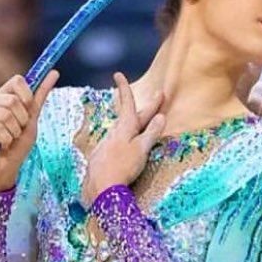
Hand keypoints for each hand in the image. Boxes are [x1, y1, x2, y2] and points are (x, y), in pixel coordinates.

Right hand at [0, 70, 59, 191]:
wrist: (7, 168)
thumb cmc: (18, 145)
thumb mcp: (33, 118)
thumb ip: (40, 96)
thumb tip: (54, 72)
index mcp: (1, 95)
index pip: (17, 80)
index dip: (27, 97)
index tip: (28, 113)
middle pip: (12, 100)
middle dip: (21, 121)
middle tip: (15, 132)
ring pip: (5, 114)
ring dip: (13, 132)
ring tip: (7, 139)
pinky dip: (5, 139)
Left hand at [82, 73, 165, 206]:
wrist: (101, 187)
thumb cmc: (123, 166)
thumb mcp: (141, 149)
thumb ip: (151, 133)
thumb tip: (161, 117)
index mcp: (125, 128)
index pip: (127, 104)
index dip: (124, 88)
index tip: (118, 74)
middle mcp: (115, 133)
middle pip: (131, 117)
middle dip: (144, 107)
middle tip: (156, 97)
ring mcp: (108, 144)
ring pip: (123, 129)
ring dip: (133, 123)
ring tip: (141, 119)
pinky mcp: (104, 156)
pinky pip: (117, 141)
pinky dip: (125, 138)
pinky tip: (125, 144)